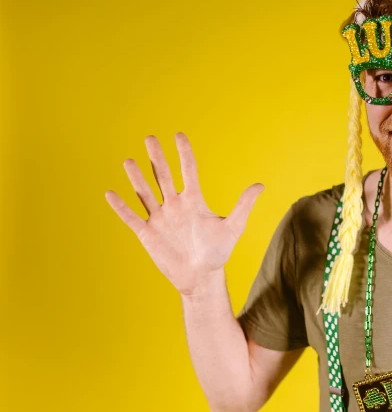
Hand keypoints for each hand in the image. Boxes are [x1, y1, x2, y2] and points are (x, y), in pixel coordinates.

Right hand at [105, 133, 263, 294]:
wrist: (200, 276)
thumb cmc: (218, 252)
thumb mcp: (233, 227)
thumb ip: (243, 205)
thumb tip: (261, 185)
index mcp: (194, 200)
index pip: (188, 170)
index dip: (184, 153)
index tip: (179, 135)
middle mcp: (174, 205)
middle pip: (163, 175)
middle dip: (157, 157)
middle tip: (150, 137)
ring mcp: (160, 218)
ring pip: (145, 192)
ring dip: (137, 177)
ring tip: (129, 160)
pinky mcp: (147, 233)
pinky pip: (131, 217)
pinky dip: (121, 207)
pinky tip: (110, 193)